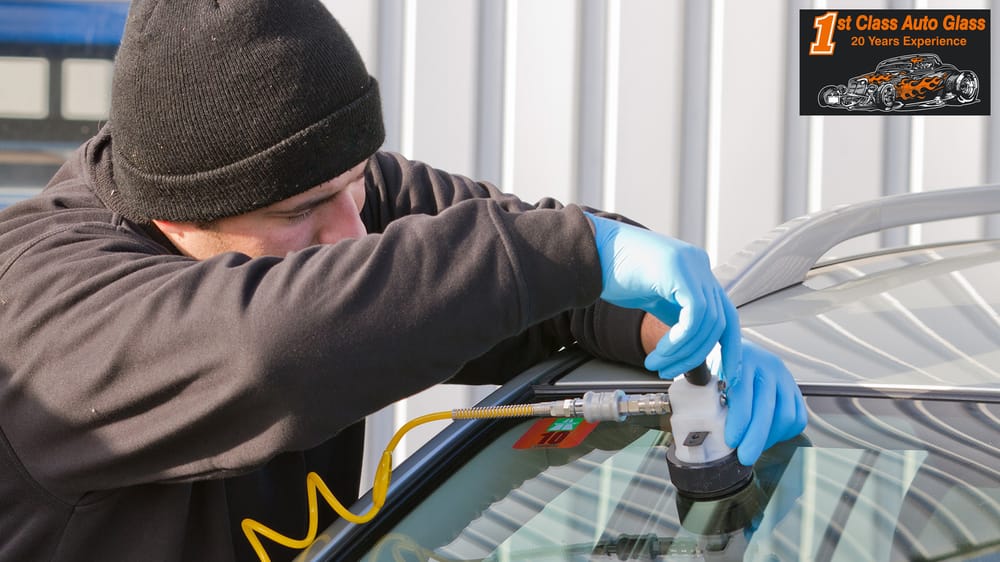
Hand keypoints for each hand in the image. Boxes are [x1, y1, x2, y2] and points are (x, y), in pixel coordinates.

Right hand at [587, 213, 740, 378]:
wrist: (588, 253)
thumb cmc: (614, 273)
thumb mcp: (654, 296)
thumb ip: (677, 313)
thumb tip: (691, 346)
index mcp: (696, 270)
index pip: (725, 312)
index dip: (730, 346)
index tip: (727, 373)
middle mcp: (699, 264)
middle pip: (720, 321)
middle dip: (697, 354)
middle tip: (669, 370)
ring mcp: (691, 264)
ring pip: (708, 322)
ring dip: (682, 352)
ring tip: (657, 362)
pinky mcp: (679, 270)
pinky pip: (694, 315)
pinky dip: (679, 340)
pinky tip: (660, 351)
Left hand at [710, 339, 807, 465]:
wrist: (738, 347)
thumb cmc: (721, 362)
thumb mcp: (709, 371)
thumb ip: (707, 393)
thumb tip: (703, 425)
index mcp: (742, 358)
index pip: (743, 393)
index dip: (738, 421)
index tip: (731, 441)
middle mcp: (767, 365)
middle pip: (767, 408)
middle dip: (755, 438)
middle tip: (746, 456)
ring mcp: (784, 377)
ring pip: (786, 415)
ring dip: (770, 437)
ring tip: (754, 446)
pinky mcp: (795, 389)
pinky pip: (798, 417)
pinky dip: (784, 433)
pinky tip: (767, 436)